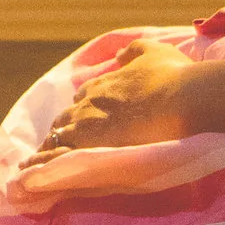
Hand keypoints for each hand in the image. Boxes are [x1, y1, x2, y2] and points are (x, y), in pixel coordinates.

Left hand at [23, 39, 198, 165]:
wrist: (181, 99)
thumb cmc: (173, 75)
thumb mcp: (153, 51)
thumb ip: (134, 51)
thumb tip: (119, 55)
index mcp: (102, 84)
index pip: (81, 99)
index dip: (82, 111)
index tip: (84, 121)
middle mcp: (89, 103)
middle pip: (66, 120)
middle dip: (64, 131)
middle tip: (63, 146)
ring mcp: (87, 126)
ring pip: (58, 139)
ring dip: (53, 149)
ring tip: (45, 164)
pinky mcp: (89, 147)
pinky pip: (59, 158)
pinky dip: (48, 164)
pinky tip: (43, 173)